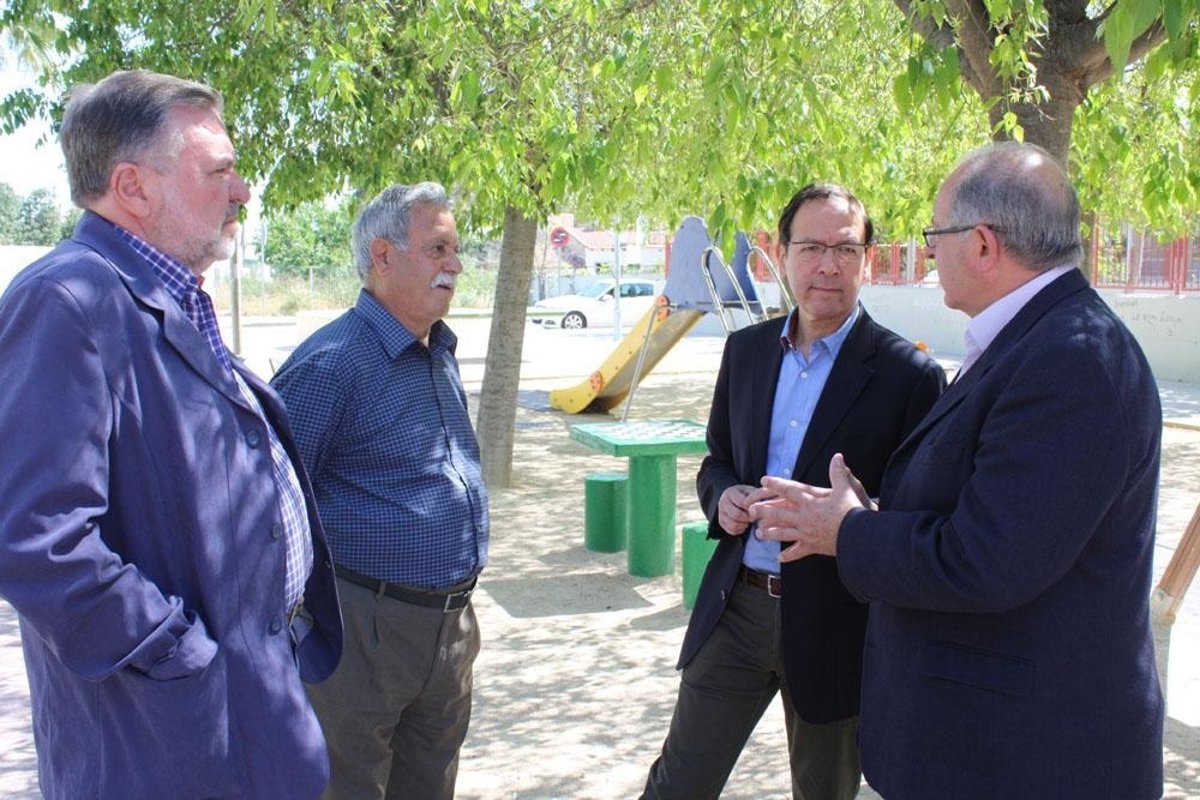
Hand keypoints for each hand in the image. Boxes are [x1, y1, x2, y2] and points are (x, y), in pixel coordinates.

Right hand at [717, 484, 773, 534]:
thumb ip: (759, 495)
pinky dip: (740, 530)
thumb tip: (770, 504)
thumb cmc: (747, 495)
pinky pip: (731, 530)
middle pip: (736, 515)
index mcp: (731, 492)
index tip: (758, 509)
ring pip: (733, 524)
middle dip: (748, 518)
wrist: (734, 498)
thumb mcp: (752, 491)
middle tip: (754, 517)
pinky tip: (744, 525)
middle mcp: (722, 502)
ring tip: (749, 521)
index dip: (752, 508)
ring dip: (744, 525)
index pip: (742, 503)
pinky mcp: (721, 522)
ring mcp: (720, 513)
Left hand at [750, 454, 869, 561]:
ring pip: (783, 533)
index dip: (776, 484)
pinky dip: (788, 555)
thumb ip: (839, 473)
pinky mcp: (813, 547)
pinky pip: (797, 552)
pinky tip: (778, 558)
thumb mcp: (846, 489)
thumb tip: (838, 456)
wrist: (859, 537)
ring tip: (759, 533)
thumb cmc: (853, 511)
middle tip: (750, 509)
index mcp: (811, 502)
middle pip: (779, 513)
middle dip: (764, 511)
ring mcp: (806, 534)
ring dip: (770, 533)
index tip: (763, 480)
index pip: (789, 491)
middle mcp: (804, 518)